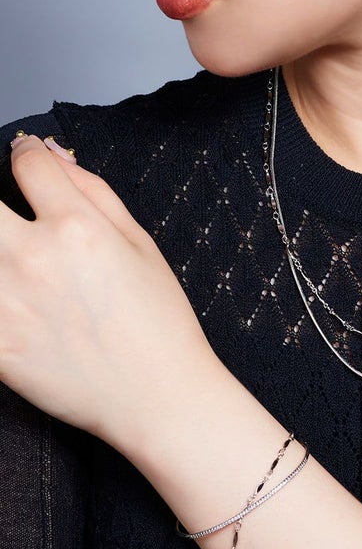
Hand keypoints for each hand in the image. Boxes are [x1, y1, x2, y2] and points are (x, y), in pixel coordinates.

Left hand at [0, 134, 218, 447]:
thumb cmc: (159, 321)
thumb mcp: (142, 245)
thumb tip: (52, 154)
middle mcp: (33, 258)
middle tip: (9, 215)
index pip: (27, 164)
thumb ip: (95, 192)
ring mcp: (5, 304)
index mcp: (78, 229)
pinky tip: (11, 290)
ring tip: (11, 252)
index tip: (25, 160)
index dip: (24, 153)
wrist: (157, 395)